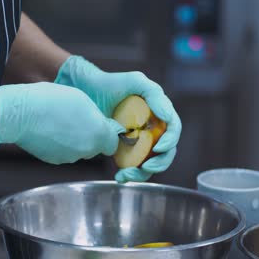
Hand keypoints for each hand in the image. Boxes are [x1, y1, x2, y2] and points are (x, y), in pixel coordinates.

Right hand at [0, 83, 124, 163]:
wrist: (21, 113)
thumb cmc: (51, 101)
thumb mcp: (83, 100)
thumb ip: (97, 117)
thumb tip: (102, 125)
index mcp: (98, 135)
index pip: (112, 144)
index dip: (107, 134)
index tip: (101, 125)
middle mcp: (86, 150)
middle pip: (95, 147)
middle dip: (91, 136)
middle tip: (78, 120)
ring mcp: (69, 157)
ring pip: (79, 150)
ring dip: (75, 140)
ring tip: (61, 122)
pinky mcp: (53, 160)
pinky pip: (63, 153)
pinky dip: (60, 145)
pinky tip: (51, 130)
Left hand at [55, 56, 181, 182]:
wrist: (85, 91)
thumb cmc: (111, 83)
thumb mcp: (135, 81)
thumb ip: (154, 93)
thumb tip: (168, 118)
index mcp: (160, 113)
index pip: (173, 130)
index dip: (170, 141)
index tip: (157, 148)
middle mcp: (153, 128)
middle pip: (166, 152)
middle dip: (159, 163)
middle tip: (146, 167)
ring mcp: (139, 141)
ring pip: (150, 163)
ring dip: (143, 174)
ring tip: (127, 174)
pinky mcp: (125, 150)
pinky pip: (133, 166)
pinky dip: (129, 174)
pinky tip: (119, 176)